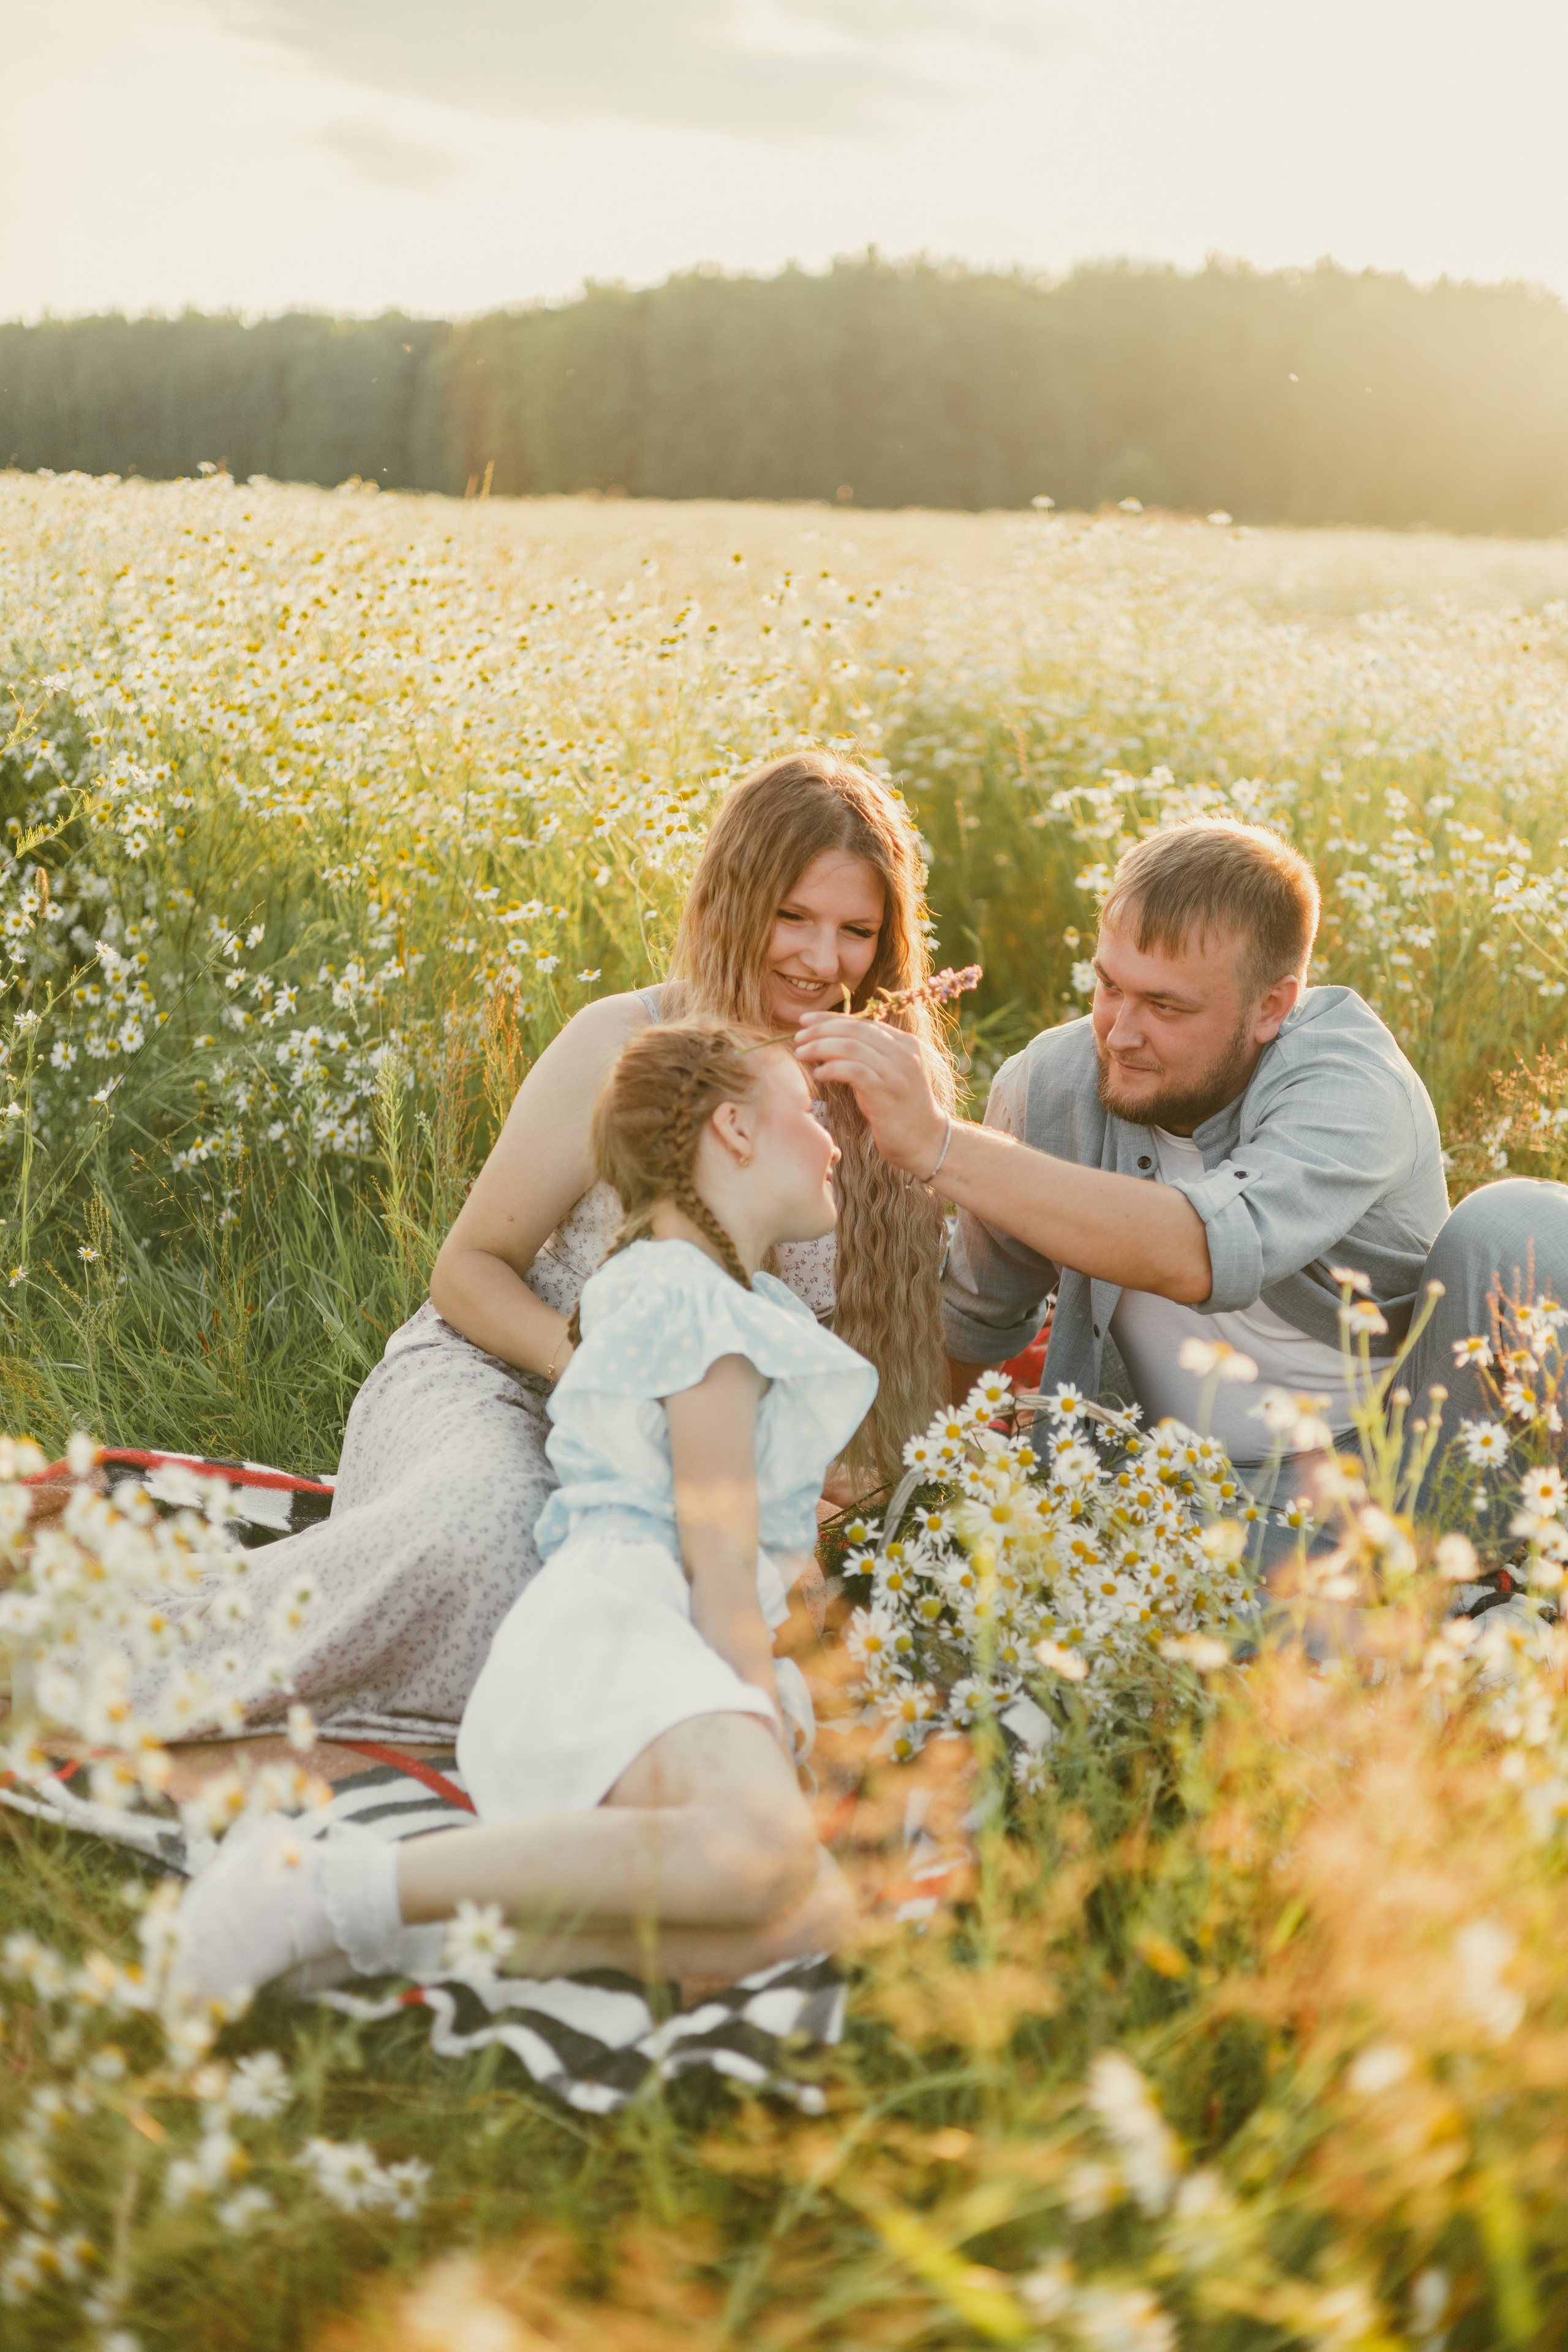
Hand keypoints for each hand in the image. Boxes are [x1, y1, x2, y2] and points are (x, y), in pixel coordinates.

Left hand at [793, 1014, 948, 1174]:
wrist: (925, 1141)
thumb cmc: (899, 1108)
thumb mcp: (888, 1074)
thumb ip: (870, 1054)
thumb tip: (831, 1040)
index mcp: (905, 1042)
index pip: (862, 1021)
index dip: (830, 1018)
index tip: (806, 1020)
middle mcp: (904, 1052)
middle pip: (855, 1030)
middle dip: (821, 1030)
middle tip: (798, 1037)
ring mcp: (897, 1071)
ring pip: (852, 1047)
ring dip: (821, 1048)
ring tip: (801, 1054)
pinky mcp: (887, 1092)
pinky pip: (854, 1071)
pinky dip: (832, 1069)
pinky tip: (818, 1074)